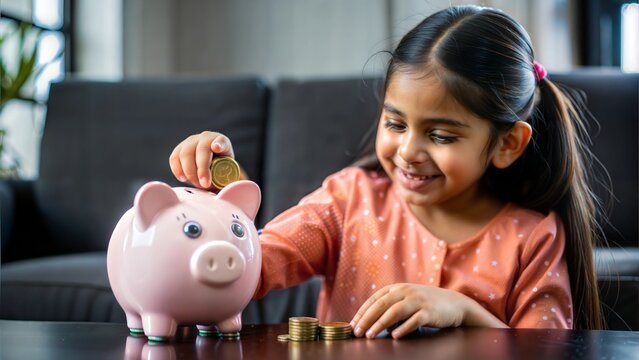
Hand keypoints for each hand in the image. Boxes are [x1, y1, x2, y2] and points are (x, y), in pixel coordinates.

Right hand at [169, 131, 234, 188]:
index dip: (219, 144)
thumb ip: (230, 180)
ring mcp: (191, 142)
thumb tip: (231, 190)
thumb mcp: (229, 174)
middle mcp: (205, 138)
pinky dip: (177, 170)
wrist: (209, 167)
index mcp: (222, 142)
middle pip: (201, 150)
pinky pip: (174, 158)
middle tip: (205, 185)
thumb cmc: (221, 171)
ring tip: (197, 184)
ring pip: (185, 154)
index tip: (217, 148)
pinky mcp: (179, 149)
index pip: (221, 140)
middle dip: (202, 169)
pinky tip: (183, 179)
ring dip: (190, 172)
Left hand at [350, 283, 469, 338]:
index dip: (362, 311)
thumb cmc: (426, 304)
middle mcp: (406, 292)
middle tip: (357, 331)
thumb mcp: (407, 301)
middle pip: (381, 304)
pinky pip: (414, 320)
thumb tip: (374, 325)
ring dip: (380, 324)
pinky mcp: (429, 312)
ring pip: (394, 312)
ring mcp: (418, 301)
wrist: (454, 303)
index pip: (375, 299)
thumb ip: (391, 308)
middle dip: (366, 319)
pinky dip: (403, 328)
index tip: (352, 324)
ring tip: (370, 335)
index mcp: (397, 288)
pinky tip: (394, 336)